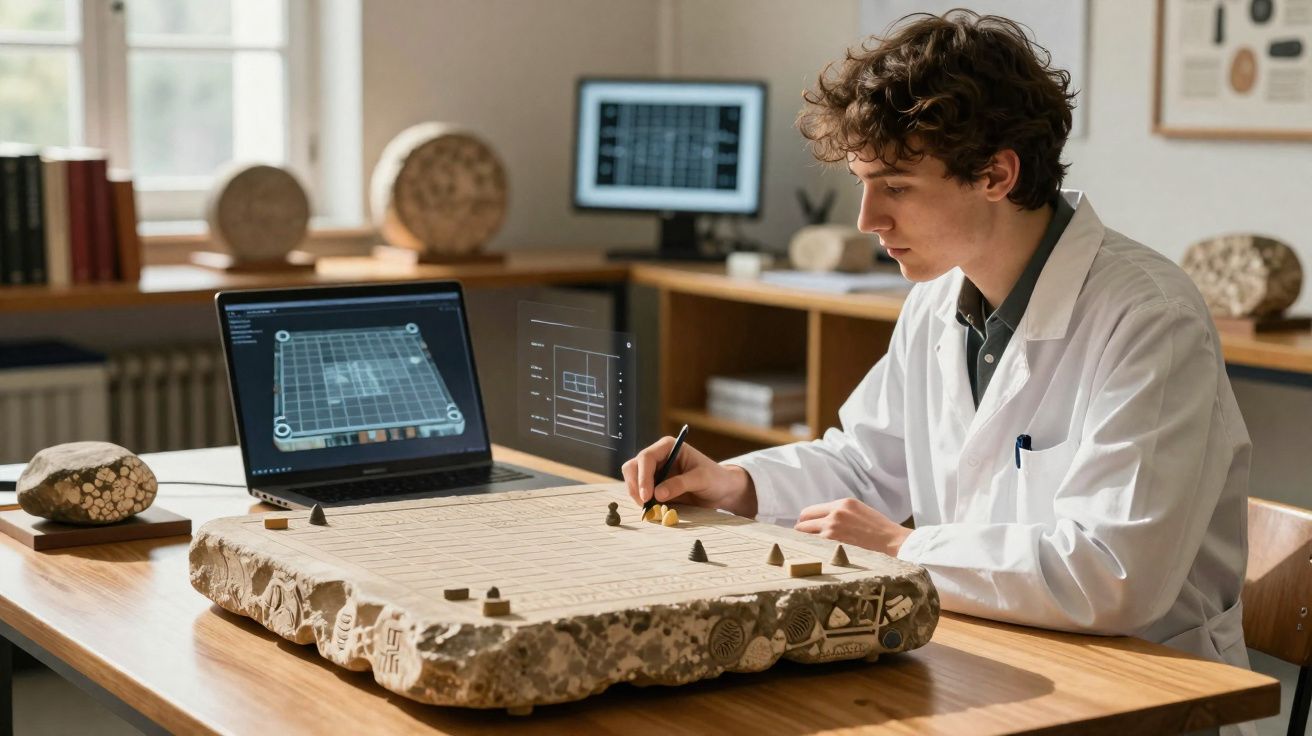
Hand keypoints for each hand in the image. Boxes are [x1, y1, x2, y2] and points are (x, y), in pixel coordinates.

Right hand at [621, 436, 756, 517]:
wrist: (722, 490)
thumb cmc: (715, 478)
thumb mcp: (701, 479)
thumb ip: (680, 484)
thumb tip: (657, 494)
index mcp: (668, 447)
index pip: (647, 457)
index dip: (643, 476)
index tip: (647, 495)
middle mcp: (658, 457)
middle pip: (633, 467)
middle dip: (635, 486)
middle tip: (644, 504)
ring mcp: (654, 472)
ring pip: (632, 480)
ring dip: (637, 495)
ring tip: (650, 509)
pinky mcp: (654, 486)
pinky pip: (640, 492)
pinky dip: (642, 502)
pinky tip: (652, 510)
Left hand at [794, 498, 910, 556]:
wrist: (890, 538)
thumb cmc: (877, 527)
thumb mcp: (857, 510)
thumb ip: (839, 511)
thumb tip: (821, 519)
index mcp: (842, 503)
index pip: (810, 510)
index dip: (805, 519)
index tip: (804, 526)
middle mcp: (835, 512)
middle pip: (804, 520)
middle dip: (801, 530)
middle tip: (802, 538)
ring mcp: (833, 526)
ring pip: (806, 533)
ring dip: (806, 540)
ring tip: (809, 547)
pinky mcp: (835, 540)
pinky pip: (816, 544)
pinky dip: (814, 548)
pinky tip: (817, 552)